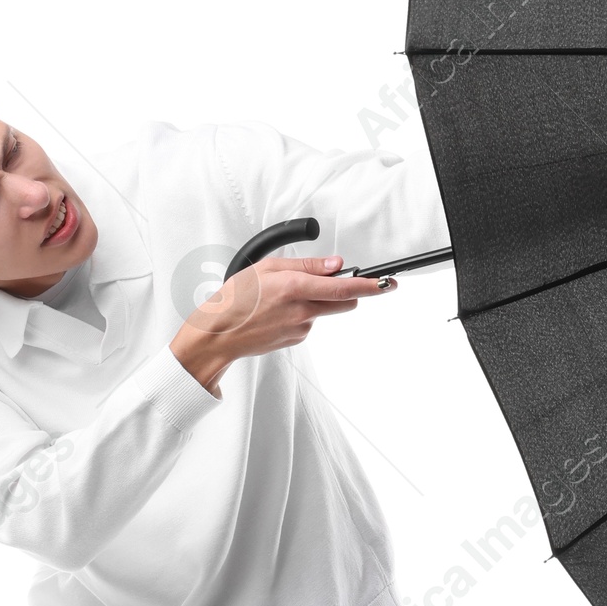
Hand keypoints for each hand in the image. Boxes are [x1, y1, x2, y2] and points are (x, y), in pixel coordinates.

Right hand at [169, 254, 394, 391]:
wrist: (217, 335)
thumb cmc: (234, 299)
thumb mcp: (266, 267)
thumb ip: (305, 265)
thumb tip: (335, 265)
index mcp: (296, 288)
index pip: (345, 288)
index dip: (371, 286)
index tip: (389, 284)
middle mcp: (302, 311)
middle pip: (344, 303)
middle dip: (346, 292)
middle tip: (325, 282)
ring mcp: (301, 329)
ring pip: (324, 311)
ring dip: (316, 302)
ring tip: (281, 297)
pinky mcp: (296, 340)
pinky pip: (309, 323)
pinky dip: (301, 314)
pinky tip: (276, 312)